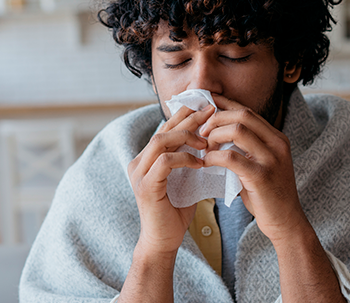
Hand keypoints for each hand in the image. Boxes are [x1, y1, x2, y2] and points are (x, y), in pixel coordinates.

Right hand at [126, 104, 214, 254]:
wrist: (163, 241)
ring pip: (161, 141)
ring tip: (206, 141)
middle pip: (163, 129)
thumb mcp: (185, 180)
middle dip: (188, 118)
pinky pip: (165, 161)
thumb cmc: (176, 212)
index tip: (208, 108)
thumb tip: (210, 141)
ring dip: (186, 136)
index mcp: (146, 159)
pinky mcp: (146, 186)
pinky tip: (200, 162)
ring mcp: (139, 173)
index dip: (185, 115)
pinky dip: (185, 158)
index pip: (165, 128)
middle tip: (211, 111)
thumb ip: (189, 161)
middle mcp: (139, 162)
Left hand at [198, 95, 309, 243]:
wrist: (285, 222)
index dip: (224, 105)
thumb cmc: (266, 195)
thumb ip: (244, 148)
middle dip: (216, 118)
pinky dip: (214, 157)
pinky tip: (205, 163)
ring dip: (214, 136)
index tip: (204, 107)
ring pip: (237, 130)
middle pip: (242, 114)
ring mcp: (271, 159)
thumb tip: (216, 132)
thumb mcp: (259, 164)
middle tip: (200, 132)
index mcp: (277, 138)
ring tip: (204, 148)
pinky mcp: (261, 176)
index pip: (247, 110)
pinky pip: (231, 157)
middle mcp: (277, 143)